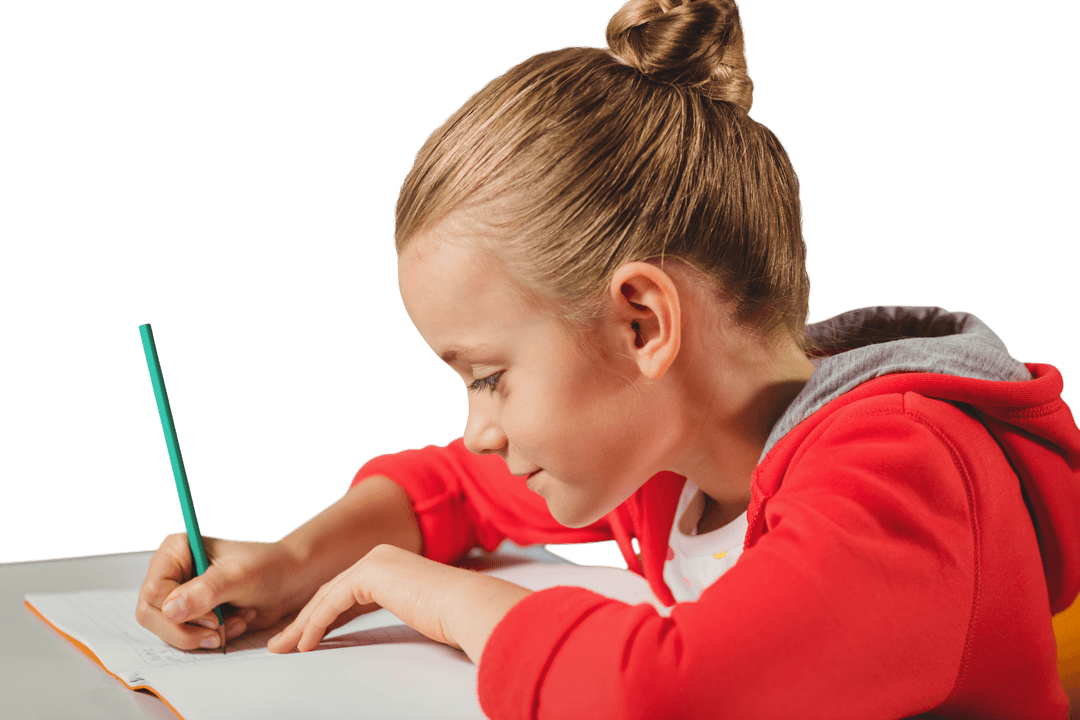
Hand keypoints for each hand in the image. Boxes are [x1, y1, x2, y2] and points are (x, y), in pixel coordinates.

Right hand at [135, 531, 312, 650]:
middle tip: (220, 631)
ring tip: (238, 620)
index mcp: (177, 551)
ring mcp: (181, 596)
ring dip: (205, 634)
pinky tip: (238, 622)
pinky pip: (188, 637)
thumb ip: (205, 592)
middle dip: (188, 630)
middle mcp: (173, 573)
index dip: (176, 612)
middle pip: (153, 615)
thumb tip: (169, 610)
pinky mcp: (193, 615)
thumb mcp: (238, 576)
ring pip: (169, 630)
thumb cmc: (268, 567)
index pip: (153, 592)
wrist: (292, 579)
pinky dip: (213, 637)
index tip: (213, 619)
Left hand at [267, 544, 532, 663]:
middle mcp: (379, 556)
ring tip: (282, 648)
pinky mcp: (370, 574)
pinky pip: (332, 602)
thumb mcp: (417, 611)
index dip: (321, 616)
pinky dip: (315, 625)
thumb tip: (398, 626)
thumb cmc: (453, 616)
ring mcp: (374, 561)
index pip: (345, 592)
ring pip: (326, 597)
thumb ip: (399, 609)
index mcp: (390, 564)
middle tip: (281, 644)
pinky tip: (306, 645)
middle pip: (330, 592)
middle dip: (303, 620)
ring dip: (301, 625)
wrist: (466, 606)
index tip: (304, 640)